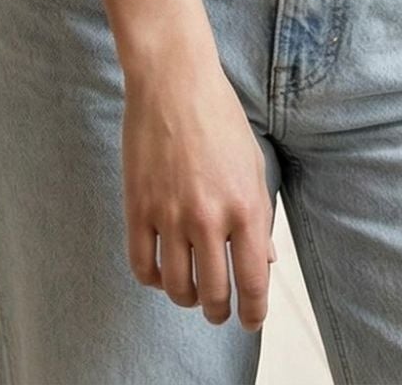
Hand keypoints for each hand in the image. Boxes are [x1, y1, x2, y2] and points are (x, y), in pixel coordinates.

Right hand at [124, 52, 277, 329]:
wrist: (174, 80)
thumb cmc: (220, 118)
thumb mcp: (254, 164)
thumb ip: (259, 216)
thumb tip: (264, 262)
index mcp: (246, 205)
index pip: (252, 282)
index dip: (253, 312)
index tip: (250, 320)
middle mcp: (209, 217)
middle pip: (213, 294)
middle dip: (218, 310)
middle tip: (218, 309)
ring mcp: (170, 215)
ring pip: (176, 288)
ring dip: (186, 298)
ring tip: (191, 291)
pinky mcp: (137, 208)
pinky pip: (142, 267)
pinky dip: (153, 280)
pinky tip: (162, 271)